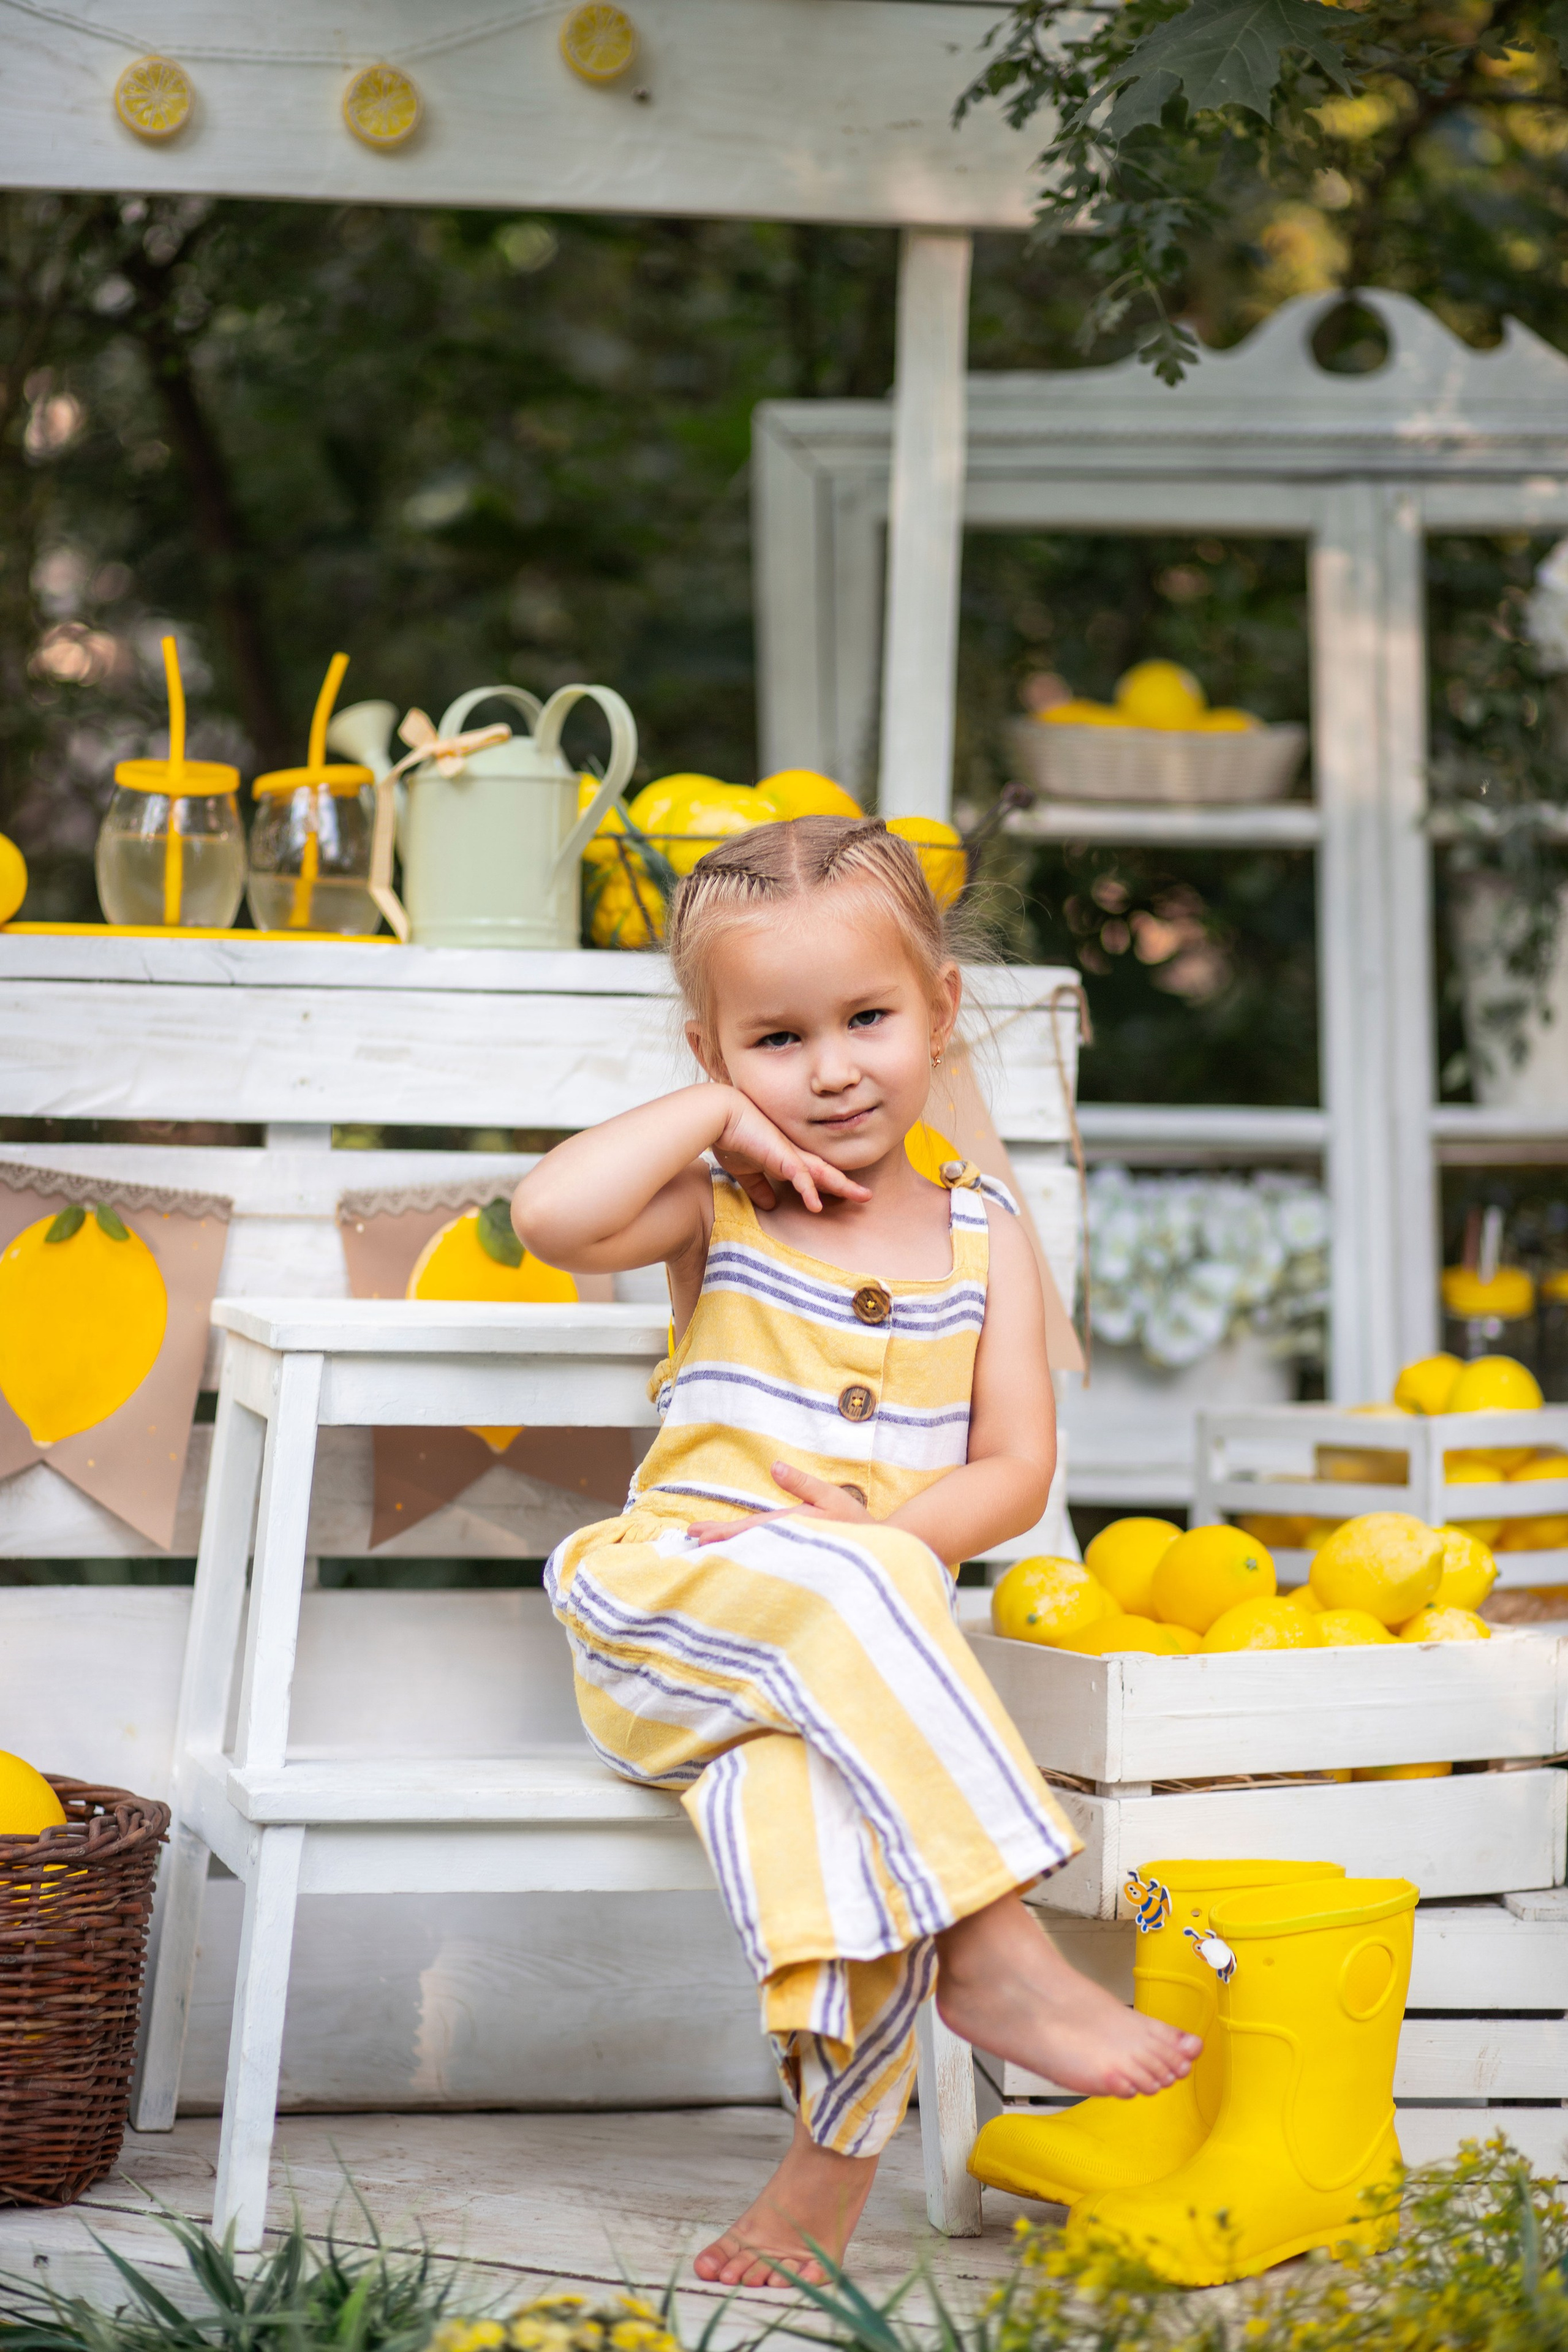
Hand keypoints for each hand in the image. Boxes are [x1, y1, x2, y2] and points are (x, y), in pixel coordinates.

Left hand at [687, 1463, 873, 1547]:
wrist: (881, 1554)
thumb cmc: (856, 1524)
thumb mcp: (830, 1497)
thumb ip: (802, 1483)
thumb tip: (774, 1465)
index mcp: (794, 1527)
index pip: (752, 1529)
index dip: (724, 1532)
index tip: (699, 1534)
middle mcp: (788, 1544)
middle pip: (747, 1543)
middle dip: (719, 1541)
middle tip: (691, 1541)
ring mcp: (791, 1556)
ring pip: (754, 1553)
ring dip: (728, 1550)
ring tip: (703, 1549)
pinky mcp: (796, 1563)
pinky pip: (766, 1560)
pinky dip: (747, 1557)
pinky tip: (734, 1558)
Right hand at [712, 1091, 870, 1214]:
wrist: (720, 1113)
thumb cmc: (730, 1136)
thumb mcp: (745, 1170)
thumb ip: (758, 1186)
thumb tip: (769, 1204)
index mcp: (787, 1159)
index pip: (815, 1175)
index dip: (829, 1186)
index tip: (844, 1197)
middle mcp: (794, 1155)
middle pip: (827, 1172)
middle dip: (847, 1185)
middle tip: (866, 1196)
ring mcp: (791, 1154)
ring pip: (823, 1172)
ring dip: (843, 1186)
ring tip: (862, 1196)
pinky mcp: (781, 1155)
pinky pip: (800, 1175)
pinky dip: (809, 1190)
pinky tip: (815, 1205)